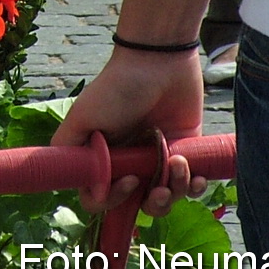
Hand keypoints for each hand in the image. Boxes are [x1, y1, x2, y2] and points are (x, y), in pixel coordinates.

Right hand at [51, 47, 205, 216]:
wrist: (158, 62)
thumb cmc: (115, 88)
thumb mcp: (82, 117)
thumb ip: (73, 153)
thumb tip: (91, 191)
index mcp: (102, 160)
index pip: (101, 198)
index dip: (114, 200)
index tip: (129, 181)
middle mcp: (129, 164)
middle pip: (138, 205)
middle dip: (153, 203)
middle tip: (161, 189)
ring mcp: (157, 161)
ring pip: (167, 198)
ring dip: (177, 191)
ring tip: (179, 164)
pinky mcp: (185, 153)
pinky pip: (192, 185)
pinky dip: (195, 185)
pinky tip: (195, 173)